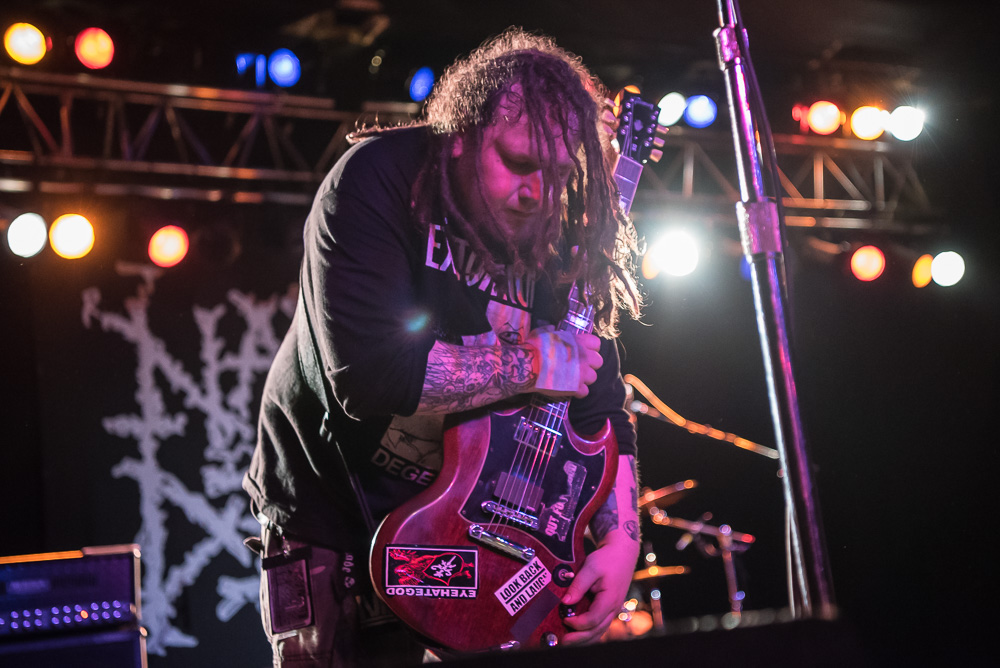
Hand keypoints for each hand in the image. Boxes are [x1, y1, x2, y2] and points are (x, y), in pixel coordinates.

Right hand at [526, 326, 601, 398]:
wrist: (529, 365)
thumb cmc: (536, 347)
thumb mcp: (544, 332)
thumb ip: (551, 331)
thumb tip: (550, 328)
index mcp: (579, 342)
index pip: (596, 344)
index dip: (590, 348)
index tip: (582, 351)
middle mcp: (584, 357)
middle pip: (598, 362)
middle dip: (590, 364)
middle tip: (578, 366)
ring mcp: (582, 374)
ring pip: (593, 377)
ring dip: (584, 378)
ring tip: (572, 379)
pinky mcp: (576, 388)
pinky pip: (585, 392)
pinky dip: (578, 391)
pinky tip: (569, 389)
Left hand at [560, 529, 639, 644]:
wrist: (622, 553)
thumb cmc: (607, 559)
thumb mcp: (591, 567)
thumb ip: (578, 585)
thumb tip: (565, 602)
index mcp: (610, 599)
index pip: (593, 619)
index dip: (578, 623)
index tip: (564, 618)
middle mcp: (614, 608)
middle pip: (597, 630)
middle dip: (580, 638)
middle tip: (563, 641)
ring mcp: (613, 609)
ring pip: (600, 630)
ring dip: (585, 638)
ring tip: (569, 641)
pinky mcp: (609, 608)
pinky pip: (600, 625)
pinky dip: (590, 632)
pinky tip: (579, 634)